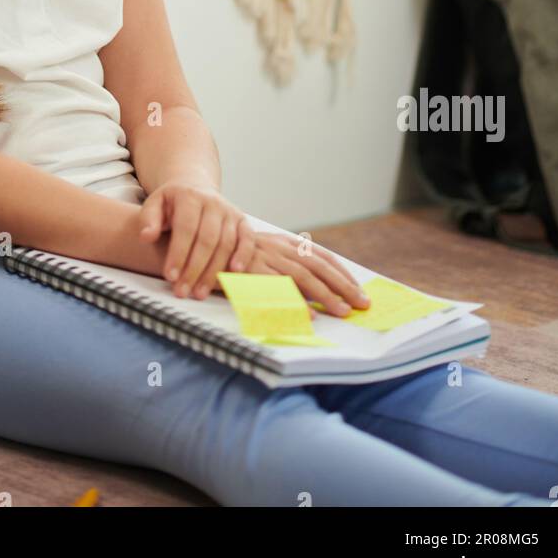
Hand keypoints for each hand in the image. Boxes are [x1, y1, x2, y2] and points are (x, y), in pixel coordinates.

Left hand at [138, 180, 255, 300]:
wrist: (194, 187)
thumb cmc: (172, 202)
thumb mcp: (155, 204)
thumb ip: (149, 219)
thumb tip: (146, 236)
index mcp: (190, 196)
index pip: (186, 228)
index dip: (178, 253)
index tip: (169, 276)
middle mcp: (213, 202)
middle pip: (207, 240)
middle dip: (194, 269)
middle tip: (182, 291)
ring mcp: (230, 211)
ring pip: (226, 244)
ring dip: (214, 271)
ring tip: (199, 292)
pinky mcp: (242, 221)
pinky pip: (247, 240)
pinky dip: (243, 256)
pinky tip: (234, 272)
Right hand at [229, 230, 370, 317]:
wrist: (195, 246)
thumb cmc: (231, 258)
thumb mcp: (261, 256)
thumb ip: (284, 268)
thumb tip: (314, 291)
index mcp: (283, 242)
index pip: (321, 256)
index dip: (342, 273)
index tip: (359, 290)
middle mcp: (276, 246)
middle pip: (317, 266)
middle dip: (343, 285)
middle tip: (362, 304)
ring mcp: (262, 257)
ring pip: (302, 276)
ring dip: (325, 295)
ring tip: (342, 311)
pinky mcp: (247, 271)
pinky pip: (277, 288)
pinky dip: (294, 302)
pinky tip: (308, 315)